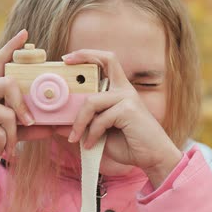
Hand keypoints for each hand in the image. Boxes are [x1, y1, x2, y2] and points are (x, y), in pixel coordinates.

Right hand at [0, 30, 49, 169]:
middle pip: (9, 83)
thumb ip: (26, 127)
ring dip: (13, 135)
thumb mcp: (5, 132)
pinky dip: (3, 144)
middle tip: (29, 123)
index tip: (25, 33)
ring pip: (7, 113)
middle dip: (23, 106)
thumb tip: (52, 127)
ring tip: (9, 147)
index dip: (12, 46)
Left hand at [62, 49, 181, 186]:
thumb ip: (84, 123)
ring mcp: (127, 97)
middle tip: (63, 82)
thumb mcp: (100, 131)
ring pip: (91, 101)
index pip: (107, 60)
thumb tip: (58, 123)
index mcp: (119, 89)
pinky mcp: (129, 109)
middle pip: (102, 64)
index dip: (87, 54)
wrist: (153, 157)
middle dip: (80, 65)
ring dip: (79, 122)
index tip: (67, 58)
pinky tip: (90, 144)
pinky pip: (99, 119)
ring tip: (74, 137)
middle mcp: (124, 89)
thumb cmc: (128, 143)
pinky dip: (91, 134)